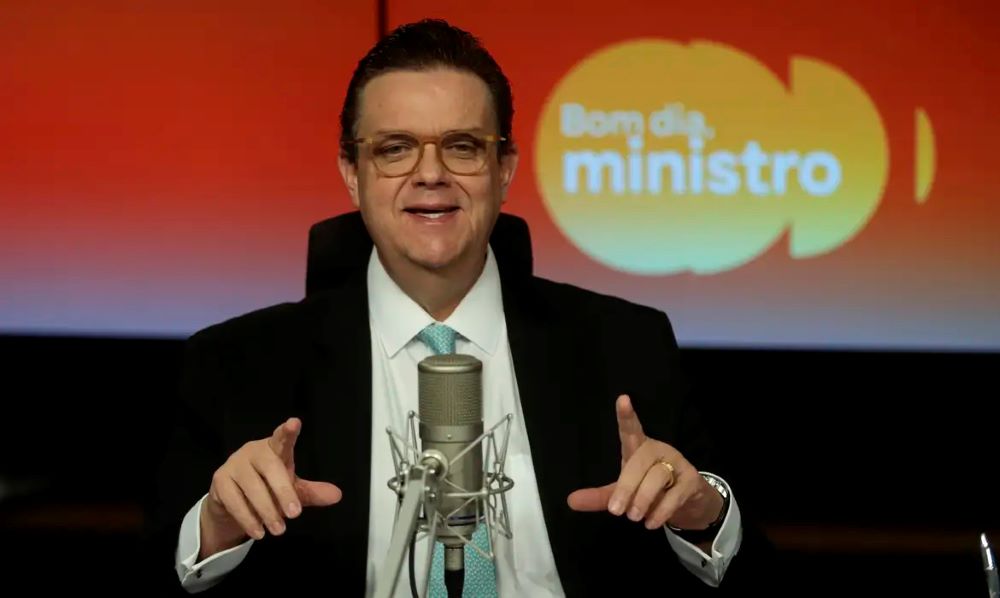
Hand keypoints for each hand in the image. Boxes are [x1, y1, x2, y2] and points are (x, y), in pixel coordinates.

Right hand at [200, 417, 341, 558]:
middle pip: (270, 468)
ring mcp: (235, 464)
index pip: (282, 438)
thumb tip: (337, 495)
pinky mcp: (220, 481)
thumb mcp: (292, 490)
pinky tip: (258, 531)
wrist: (231, 501)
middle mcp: (254, 452)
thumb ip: (312, 492)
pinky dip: (248, 518)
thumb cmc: (267, 487)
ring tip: (278, 529)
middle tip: (294, 514)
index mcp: (274, 449)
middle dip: (283, 491)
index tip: (294, 423)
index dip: (288, 432)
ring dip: (267, 511)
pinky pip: (234, 501)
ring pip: (252, 488)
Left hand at [567, 395, 723, 531]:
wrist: (688, 503)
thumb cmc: (650, 489)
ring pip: (657, 477)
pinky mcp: (692, 480)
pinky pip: (675, 494)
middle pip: (640, 462)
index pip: (631, 429)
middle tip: (616, 511)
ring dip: (643, 500)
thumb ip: (600, 496)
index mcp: (638, 448)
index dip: (626, 416)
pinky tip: (651, 522)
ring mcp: (677, 463)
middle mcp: (658, 450)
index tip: (622, 399)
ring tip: (634, 517)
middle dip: (627, 487)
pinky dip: (660, 511)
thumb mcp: (623, 492)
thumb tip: (571, 501)